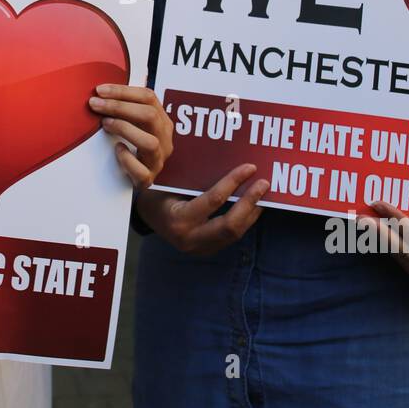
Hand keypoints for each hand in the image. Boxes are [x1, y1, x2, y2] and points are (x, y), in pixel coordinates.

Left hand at [89, 83, 173, 189]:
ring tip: (105, 124)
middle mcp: (164, 139)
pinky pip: (141, 172)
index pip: (149, 97)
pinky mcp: (148, 180)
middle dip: (119, 106)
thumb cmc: (131, 146)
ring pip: (150, 142)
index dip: (123, 91)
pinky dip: (128, 159)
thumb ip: (123, 108)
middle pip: (149, 116)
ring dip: (125, 129)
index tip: (99, 90)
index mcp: (162, 121)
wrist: (134, 180)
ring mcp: (158, 161)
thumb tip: (99, 90)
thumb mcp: (133, 124)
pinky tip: (116, 150)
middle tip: (95, 104)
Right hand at [135, 163, 268, 254]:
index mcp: (178, 219)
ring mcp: (199, 248)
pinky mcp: (207, 250)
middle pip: (230, 225)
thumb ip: (193, 176)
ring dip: (252, 213)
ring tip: (264, 194)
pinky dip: (245, 220)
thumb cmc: (156, 191)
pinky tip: (253, 205)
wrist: (145, 215)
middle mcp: (190, 239)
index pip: (214, 200)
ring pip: (234, 234)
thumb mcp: (168, 181)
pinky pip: (231, 236)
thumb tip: (226, 157)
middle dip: (250, 203)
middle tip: (263, 183)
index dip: (233, 182)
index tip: (249, 167)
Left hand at [364, 201, 408, 299]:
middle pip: (404, 255)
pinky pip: (407, 264)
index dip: (398, 221)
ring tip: (365, 218)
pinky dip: (394, 247)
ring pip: (402, 261)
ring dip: (383, 239)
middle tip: (360, 214)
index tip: (380, 204)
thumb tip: (403, 211)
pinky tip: (379, 232)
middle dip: (381, 233)